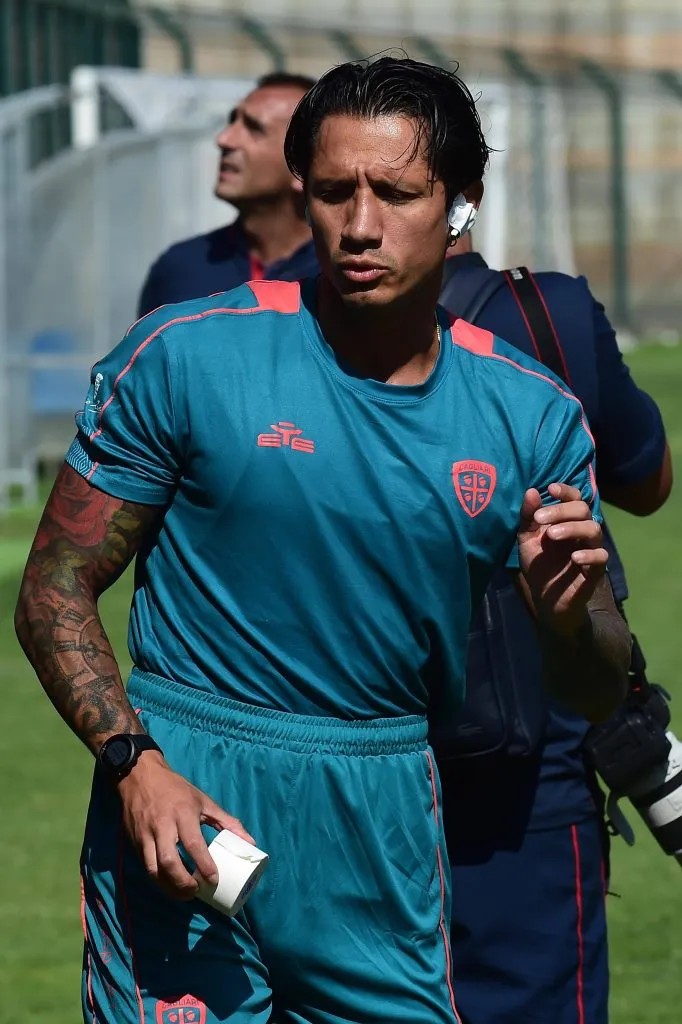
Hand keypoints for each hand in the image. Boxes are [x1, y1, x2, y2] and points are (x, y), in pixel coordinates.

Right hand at [117, 750, 253, 899]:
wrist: (140, 776)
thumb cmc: (177, 790)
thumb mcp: (204, 801)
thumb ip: (227, 822)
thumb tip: (250, 842)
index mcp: (183, 813)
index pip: (193, 843)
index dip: (204, 864)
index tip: (214, 880)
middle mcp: (162, 825)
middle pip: (169, 861)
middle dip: (182, 883)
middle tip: (195, 892)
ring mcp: (145, 834)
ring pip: (153, 868)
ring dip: (168, 887)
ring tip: (183, 895)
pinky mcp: (134, 841)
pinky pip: (144, 866)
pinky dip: (157, 879)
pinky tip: (168, 884)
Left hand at [517, 482, 607, 635]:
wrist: (544, 598)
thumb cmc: (539, 563)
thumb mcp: (526, 539)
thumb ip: (528, 516)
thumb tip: (531, 491)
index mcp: (567, 520)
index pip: (574, 498)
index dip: (565, 491)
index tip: (550, 489)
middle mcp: (582, 531)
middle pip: (583, 509)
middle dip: (561, 510)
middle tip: (540, 519)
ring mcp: (591, 548)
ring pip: (594, 529)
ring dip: (572, 528)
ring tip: (551, 535)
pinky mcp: (596, 569)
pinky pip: (601, 556)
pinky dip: (589, 554)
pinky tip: (574, 557)